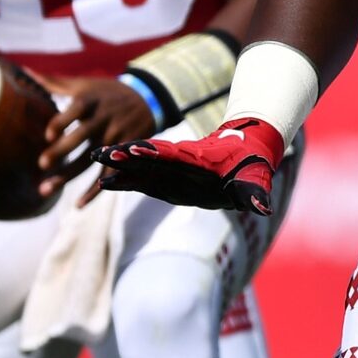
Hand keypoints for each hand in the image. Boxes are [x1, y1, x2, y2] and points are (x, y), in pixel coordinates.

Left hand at [37, 74, 157, 199]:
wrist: (149, 99)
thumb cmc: (107, 92)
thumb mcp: (85, 84)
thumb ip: (54, 82)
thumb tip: (23, 71)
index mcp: (90, 101)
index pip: (75, 111)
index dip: (62, 122)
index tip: (48, 135)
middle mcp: (103, 119)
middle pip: (81, 138)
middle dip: (61, 152)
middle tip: (41, 165)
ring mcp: (115, 138)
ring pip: (90, 161)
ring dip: (68, 176)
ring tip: (45, 190)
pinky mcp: (125, 153)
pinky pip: (109, 175)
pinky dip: (94, 191)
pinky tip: (78, 204)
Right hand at [98, 116, 284, 215]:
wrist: (244, 153)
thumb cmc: (251, 168)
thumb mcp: (256, 180)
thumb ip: (255, 194)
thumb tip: (262, 207)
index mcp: (200, 160)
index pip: (175, 156)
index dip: (156, 154)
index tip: (136, 149)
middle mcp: (181, 163)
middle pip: (151, 157)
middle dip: (128, 155)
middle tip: (102, 152)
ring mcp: (172, 170)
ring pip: (142, 166)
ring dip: (120, 164)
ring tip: (94, 157)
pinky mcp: (167, 178)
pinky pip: (143, 179)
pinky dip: (126, 179)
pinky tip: (106, 182)